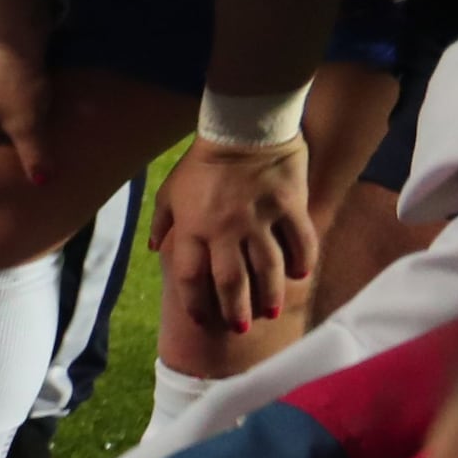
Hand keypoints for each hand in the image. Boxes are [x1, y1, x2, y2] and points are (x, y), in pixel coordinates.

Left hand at [159, 133, 317, 331]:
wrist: (242, 129)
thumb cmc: (202, 163)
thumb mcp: (170, 191)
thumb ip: (162, 223)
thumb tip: (156, 250)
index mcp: (193, 228)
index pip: (191, 277)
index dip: (196, 303)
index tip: (203, 320)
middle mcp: (225, 230)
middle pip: (231, 281)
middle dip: (235, 310)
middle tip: (241, 328)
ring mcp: (260, 219)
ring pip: (267, 268)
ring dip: (270, 294)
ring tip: (271, 312)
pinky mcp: (289, 207)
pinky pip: (300, 241)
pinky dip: (302, 260)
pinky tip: (300, 275)